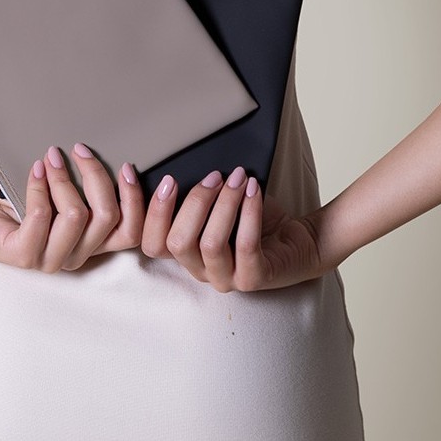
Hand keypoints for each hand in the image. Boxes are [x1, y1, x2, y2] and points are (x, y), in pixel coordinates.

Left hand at [0, 142, 144, 271]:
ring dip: (64, 178)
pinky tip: (33, 170)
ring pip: (78, 214)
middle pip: (109, 217)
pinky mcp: (25, 255)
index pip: (131, 231)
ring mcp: (50, 259)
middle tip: (79, 149)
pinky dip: (39, 186)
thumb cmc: (14, 198)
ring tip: (49, 158)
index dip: (138, 200)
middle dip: (96, 174)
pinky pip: (43, 214)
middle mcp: (74, 256)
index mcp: (89, 244)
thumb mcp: (59, 190)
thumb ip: (84, 184)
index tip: (129, 164)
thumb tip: (106, 150)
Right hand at [141, 166, 328, 292]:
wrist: (301, 238)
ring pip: (210, 243)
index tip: (139, 172)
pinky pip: (245, 244)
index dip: (147, 210)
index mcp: (186, 255)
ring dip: (223, 203)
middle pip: (177, 242)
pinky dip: (248, 211)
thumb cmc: (255, 218)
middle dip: (192, 202)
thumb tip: (172, 161)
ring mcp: (227, 279)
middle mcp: (201, 271)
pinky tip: (253, 188)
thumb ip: (194, 195)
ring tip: (237, 178)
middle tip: (212, 175)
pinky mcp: (255, 279)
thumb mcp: (217, 204)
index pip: (151, 242)